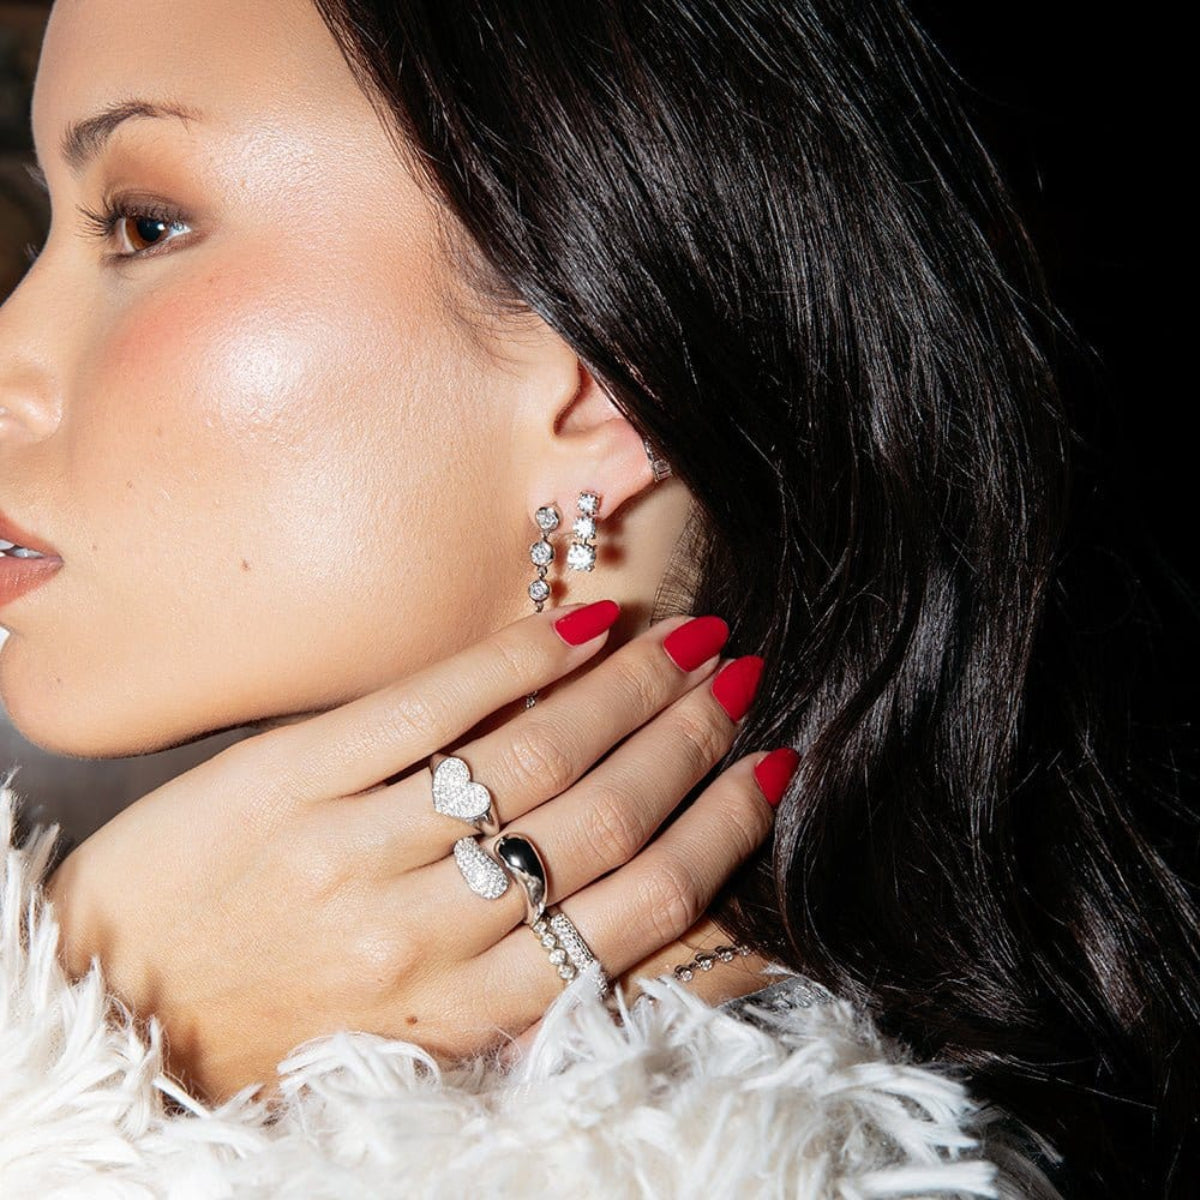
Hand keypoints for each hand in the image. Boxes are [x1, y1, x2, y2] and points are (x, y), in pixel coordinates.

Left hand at [44, 601, 777, 1102]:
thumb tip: (645, 903)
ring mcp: (351, 850)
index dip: (723, 830)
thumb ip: (523, 977)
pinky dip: (514, 660)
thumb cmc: (270, 1034)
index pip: (639, 912)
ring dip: (626, 689)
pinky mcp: (286, 779)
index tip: (773, 766)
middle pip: (601, 820)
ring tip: (685, 640)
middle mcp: (420, 937)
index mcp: (465, 1014)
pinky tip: (575, 625)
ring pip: (531, 757)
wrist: (107, 1010)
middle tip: (742, 675)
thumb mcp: (412, 1041)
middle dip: (690, 738)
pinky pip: (425, 707)